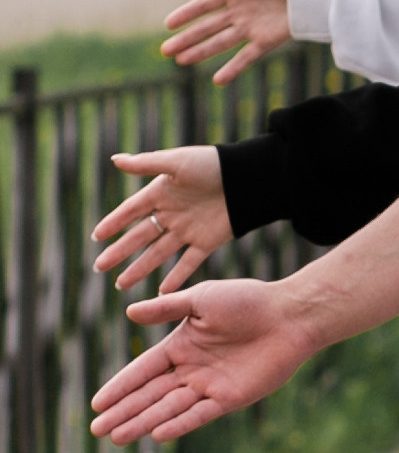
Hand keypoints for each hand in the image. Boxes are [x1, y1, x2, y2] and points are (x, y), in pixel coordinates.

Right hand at [90, 146, 233, 295]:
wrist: (248, 178)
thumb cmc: (212, 164)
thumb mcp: (176, 162)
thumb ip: (146, 164)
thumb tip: (114, 160)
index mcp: (161, 193)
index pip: (130, 212)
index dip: (114, 223)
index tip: (96, 237)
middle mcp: (171, 213)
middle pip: (140, 237)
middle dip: (119, 253)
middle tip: (99, 268)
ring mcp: (188, 230)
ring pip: (158, 254)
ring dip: (140, 269)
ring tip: (121, 284)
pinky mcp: (207, 242)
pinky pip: (188, 263)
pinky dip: (176, 278)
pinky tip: (162, 292)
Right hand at [92, 273, 314, 442]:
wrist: (290, 315)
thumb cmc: (248, 300)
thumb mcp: (201, 299)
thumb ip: (166, 309)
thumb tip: (128, 313)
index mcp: (181, 346)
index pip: (142, 370)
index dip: (120, 387)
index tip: (97, 403)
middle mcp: (192, 369)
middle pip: (150, 395)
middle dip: (124, 412)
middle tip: (97, 430)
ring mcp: (210, 386)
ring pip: (169, 408)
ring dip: (143, 422)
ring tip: (117, 438)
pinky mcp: (231, 398)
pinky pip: (200, 414)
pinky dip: (179, 424)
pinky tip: (157, 434)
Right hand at [159, 0, 294, 84]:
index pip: (203, 5)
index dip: (186, 14)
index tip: (167, 24)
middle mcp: (239, 12)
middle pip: (207, 28)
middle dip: (186, 39)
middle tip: (165, 51)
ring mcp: (251, 28)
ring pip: (220, 43)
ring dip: (200, 53)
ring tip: (181, 62)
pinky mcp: (266, 41)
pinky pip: (246, 57)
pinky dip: (232, 69)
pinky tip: (217, 80)